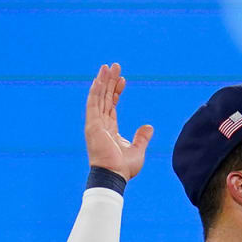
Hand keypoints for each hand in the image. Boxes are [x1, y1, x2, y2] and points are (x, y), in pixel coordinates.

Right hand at [85, 63, 153, 179]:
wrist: (114, 175)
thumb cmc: (123, 167)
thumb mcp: (137, 150)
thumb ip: (142, 137)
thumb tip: (149, 126)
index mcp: (109, 128)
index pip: (111, 105)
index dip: (116, 91)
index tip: (123, 79)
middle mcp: (100, 124)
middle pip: (104, 97)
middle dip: (109, 81)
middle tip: (114, 66)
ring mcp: (94, 123)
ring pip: (98, 97)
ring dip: (102, 81)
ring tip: (107, 66)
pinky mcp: (92, 125)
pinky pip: (93, 104)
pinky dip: (95, 91)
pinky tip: (98, 79)